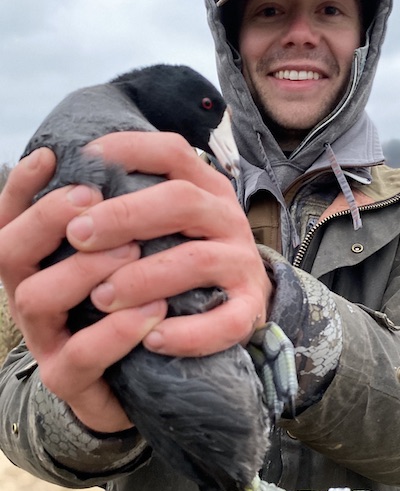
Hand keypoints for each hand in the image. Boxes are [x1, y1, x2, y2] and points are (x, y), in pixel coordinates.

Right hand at [0, 147, 165, 432]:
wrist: (147, 381)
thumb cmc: (130, 309)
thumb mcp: (124, 262)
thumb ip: (115, 224)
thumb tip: (120, 166)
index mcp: (35, 265)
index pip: (10, 219)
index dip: (22, 188)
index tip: (51, 156)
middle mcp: (29, 297)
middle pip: (8, 250)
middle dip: (48, 218)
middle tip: (94, 200)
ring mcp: (44, 341)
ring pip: (36, 298)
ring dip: (84, 269)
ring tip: (133, 252)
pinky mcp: (69, 381)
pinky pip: (80, 355)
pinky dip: (117, 330)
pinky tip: (154, 310)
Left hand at [70, 131, 273, 355]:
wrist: (240, 301)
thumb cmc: (182, 254)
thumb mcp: (165, 218)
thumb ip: (129, 197)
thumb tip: (58, 175)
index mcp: (205, 187)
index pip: (171, 151)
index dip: (126, 151)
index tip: (79, 165)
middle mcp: (227, 218)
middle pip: (181, 200)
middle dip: (124, 216)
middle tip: (77, 236)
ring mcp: (242, 263)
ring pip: (198, 260)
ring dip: (144, 278)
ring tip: (101, 298)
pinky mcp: (250, 309)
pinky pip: (227, 322)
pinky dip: (189, 333)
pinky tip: (151, 339)